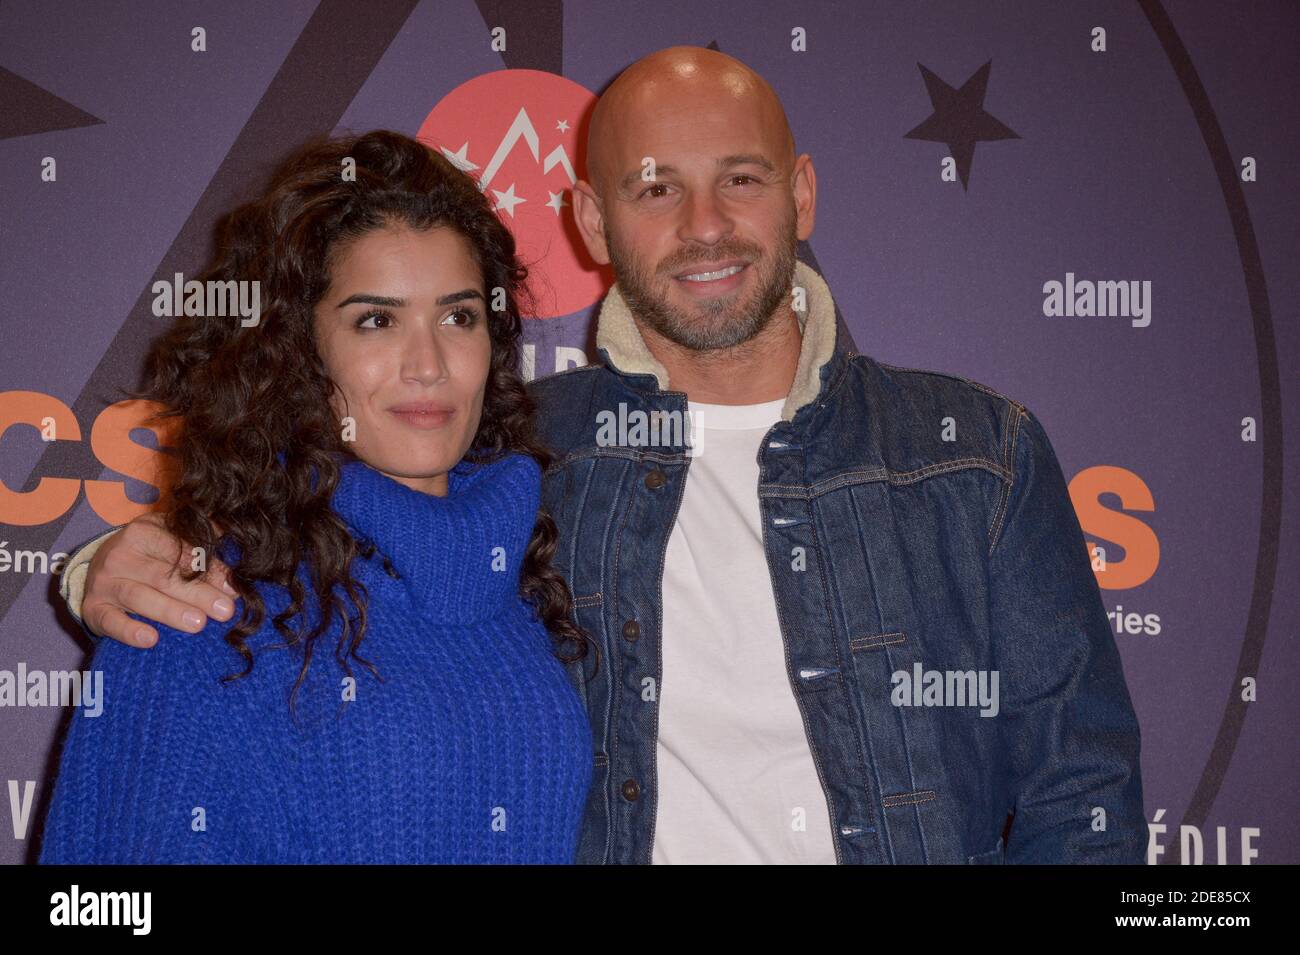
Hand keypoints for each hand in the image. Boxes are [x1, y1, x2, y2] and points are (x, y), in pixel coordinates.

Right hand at [82, 512, 236, 646]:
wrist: (99, 567)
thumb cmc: (148, 555)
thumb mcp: (171, 540)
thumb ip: (203, 546)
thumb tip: (239, 555)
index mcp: (145, 531)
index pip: (181, 551)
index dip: (210, 570)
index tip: (233, 588)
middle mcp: (121, 554)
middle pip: (164, 576)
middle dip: (198, 594)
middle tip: (224, 610)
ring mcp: (104, 582)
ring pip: (140, 597)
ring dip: (170, 611)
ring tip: (197, 624)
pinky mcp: (92, 609)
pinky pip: (110, 621)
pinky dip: (129, 631)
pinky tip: (151, 639)